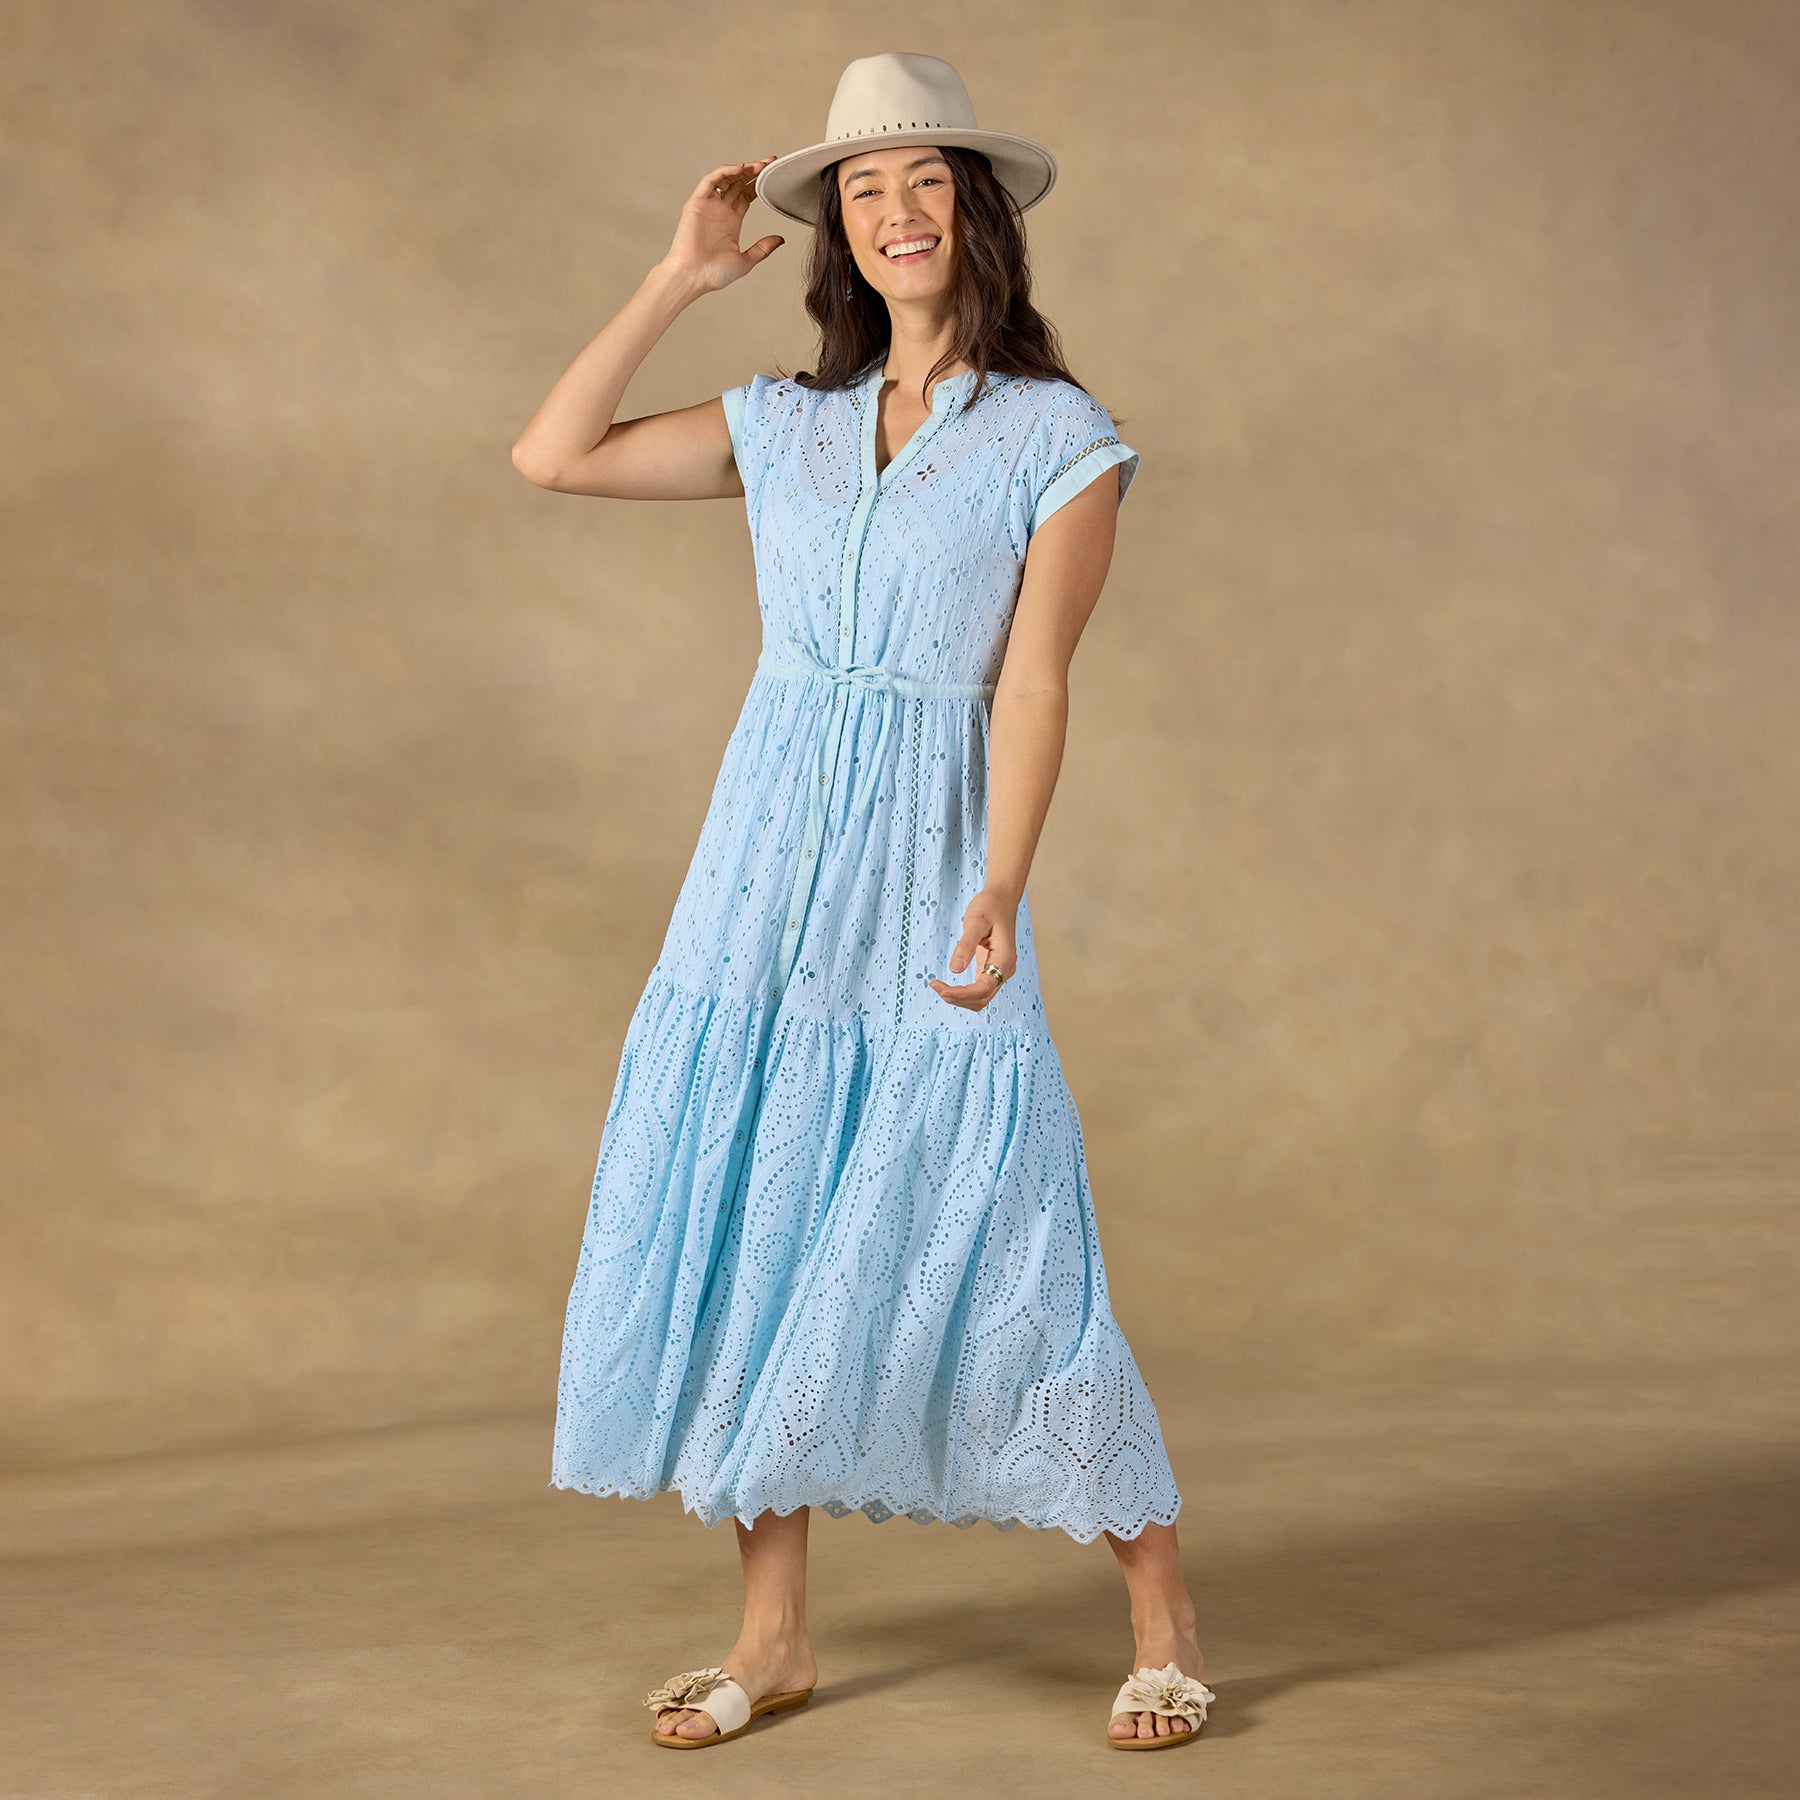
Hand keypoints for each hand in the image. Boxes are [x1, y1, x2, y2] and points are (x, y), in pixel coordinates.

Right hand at [660, 159, 785, 293]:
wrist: (693, 277)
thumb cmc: (714, 274)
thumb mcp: (746, 260)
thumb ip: (763, 248)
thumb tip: (781, 240)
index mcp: (731, 222)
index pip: (747, 195)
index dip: (759, 184)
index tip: (773, 175)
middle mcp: (720, 211)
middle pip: (738, 183)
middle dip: (754, 172)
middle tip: (771, 163)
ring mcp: (708, 205)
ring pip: (726, 178)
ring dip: (742, 169)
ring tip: (759, 165)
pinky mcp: (696, 203)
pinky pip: (710, 181)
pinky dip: (724, 171)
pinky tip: (740, 169)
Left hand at [929, 889, 1019, 1012]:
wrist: (1002, 899)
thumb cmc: (989, 906)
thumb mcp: (975, 922)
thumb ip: (965, 946)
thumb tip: (954, 970)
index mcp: (1004, 960)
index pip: (983, 989)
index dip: (961, 994)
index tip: (940, 988)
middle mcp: (1005, 970)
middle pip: (982, 999)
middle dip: (958, 998)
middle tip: (936, 986)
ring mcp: (1000, 971)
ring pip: (981, 998)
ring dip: (960, 998)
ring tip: (939, 986)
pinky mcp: (992, 968)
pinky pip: (979, 990)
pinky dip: (963, 992)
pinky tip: (948, 985)